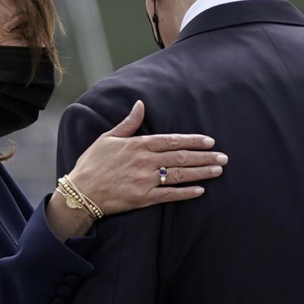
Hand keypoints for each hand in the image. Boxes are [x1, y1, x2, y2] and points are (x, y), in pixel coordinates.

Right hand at [65, 100, 226, 214]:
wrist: (80, 192)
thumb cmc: (92, 163)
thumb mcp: (108, 138)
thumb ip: (129, 123)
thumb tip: (140, 104)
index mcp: (138, 145)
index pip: (172, 141)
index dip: (193, 141)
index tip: (209, 141)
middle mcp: (144, 162)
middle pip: (181, 158)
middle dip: (204, 157)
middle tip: (223, 157)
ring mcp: (145, 181)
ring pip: (179, 175)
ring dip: (201, 173)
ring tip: (218, 170)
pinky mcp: (143, 198)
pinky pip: (169, 195)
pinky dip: (185, 193)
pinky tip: (201, 190)